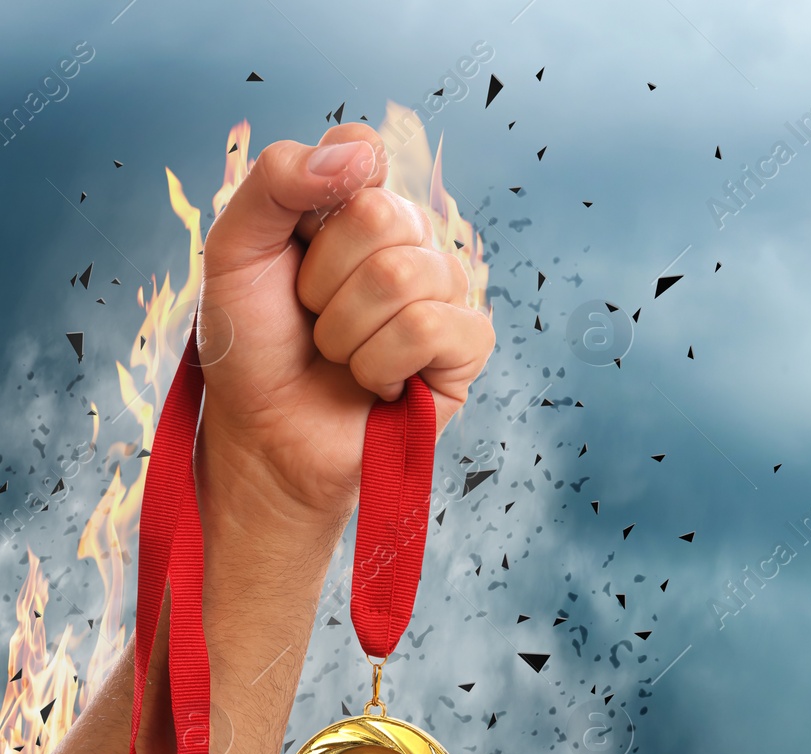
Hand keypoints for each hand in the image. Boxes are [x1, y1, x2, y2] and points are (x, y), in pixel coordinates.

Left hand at [194, 123, 493, 531]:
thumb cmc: (253, 346)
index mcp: (357, 209)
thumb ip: (277, 182)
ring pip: (405, 276)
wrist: (265, 436)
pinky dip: (383, 362)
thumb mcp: (234, 251)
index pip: (362, 151)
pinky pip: (432, 327)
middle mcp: (409, 243)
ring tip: (339, 355)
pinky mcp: (466, 349)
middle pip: (382, 215)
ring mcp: (444, 294)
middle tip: (311, 315)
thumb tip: (360, 151)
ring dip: (346, 331)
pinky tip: (377, 383)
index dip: (321, 194)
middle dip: (323, 279)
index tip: (293, 242)